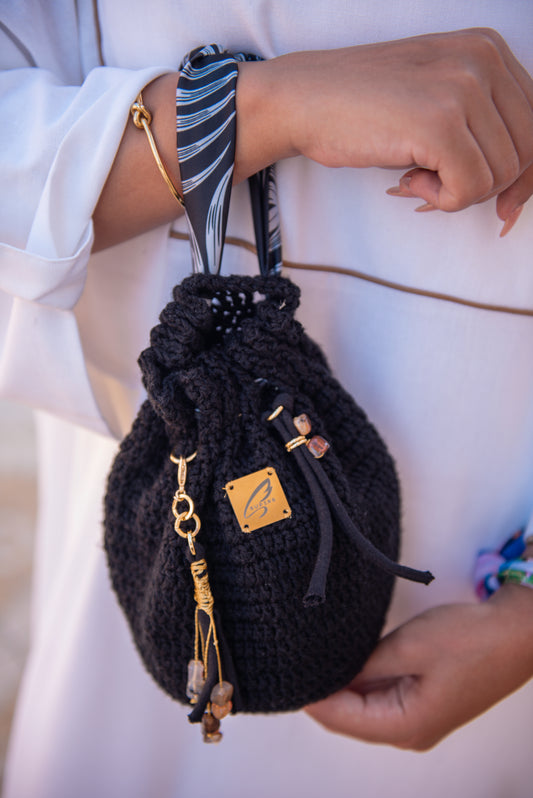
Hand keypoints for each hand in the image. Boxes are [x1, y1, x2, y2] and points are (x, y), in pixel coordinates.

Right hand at [236, 28, 532, 219]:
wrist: (304, 99)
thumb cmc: (361, 107)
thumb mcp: (433, 97)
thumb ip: (479, 124)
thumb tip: (516, 190)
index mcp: (487, 49)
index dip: (522, 175)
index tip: (503, 204)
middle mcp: (483, 60)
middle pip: (525, 153)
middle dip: (487, 187)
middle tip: (439, 190)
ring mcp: (463, 89)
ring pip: (500, 175)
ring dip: (456, 193)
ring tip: (415, 178)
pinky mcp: (440, 123)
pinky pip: (469, 189)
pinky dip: (440, 200)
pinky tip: (408, 182)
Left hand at [305, 585, 532, 750]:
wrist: (515, 632)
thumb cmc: (467, 640)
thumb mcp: (407, 647)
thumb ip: (363, 665)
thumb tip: (326, 674)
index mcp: (404, 727)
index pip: (339, 718)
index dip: (310, 695)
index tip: (288, 669)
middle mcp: (408, 733)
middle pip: (349, 718)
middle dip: (323, 691)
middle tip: (298, 657)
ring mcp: (418, 721)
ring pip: (364, 708)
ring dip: (343, 685)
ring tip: (317, 654)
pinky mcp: (424, 704)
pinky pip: (382, 697)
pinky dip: (363, 681)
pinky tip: (349, 657)